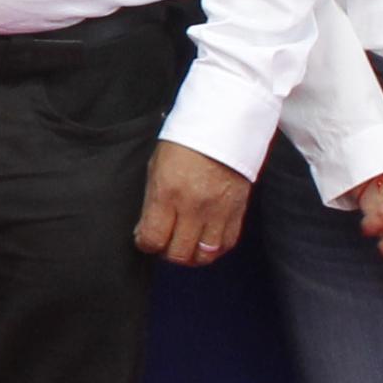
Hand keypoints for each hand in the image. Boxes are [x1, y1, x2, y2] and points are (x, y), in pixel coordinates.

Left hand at [131, 140, 253, 263]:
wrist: (222, 126)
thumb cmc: (184, 144)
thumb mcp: (156, 168)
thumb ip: (152, 202)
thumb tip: (146, 229)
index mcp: (167, 193)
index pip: (153, 238)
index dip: (145, 244)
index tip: (144, 239)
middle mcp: (193, 207)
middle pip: (179, 253)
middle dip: (166, 252)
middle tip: (164, 243)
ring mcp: (218, 211)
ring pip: (205, 255)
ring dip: (191, 255)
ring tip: (184, 245)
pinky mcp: (237, 211)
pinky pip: (226, 244)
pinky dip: (214, 249)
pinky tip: (205, 242)